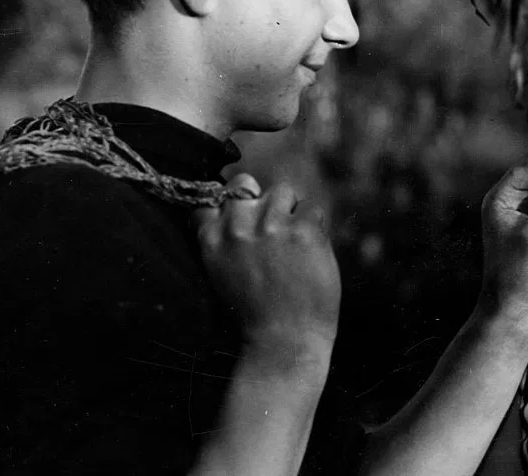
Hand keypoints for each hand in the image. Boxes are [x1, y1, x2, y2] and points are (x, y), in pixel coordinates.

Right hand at [192, 174, 341, 366]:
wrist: (284, 342)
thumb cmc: (254, 314)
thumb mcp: (220, 274)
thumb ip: (226, 239)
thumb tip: (242, 202)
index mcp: (212, 239)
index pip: (211, 198)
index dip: (228, 204)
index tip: (241, 220)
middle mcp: (238, 227)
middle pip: (246, 185)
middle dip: (259, 203)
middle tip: (272, 233)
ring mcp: (271, 226)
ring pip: (282, 191)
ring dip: (290, 211)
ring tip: (293, 245)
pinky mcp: (304, 230)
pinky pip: (313, 208)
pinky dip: (316, 226)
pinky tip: (311, 253)